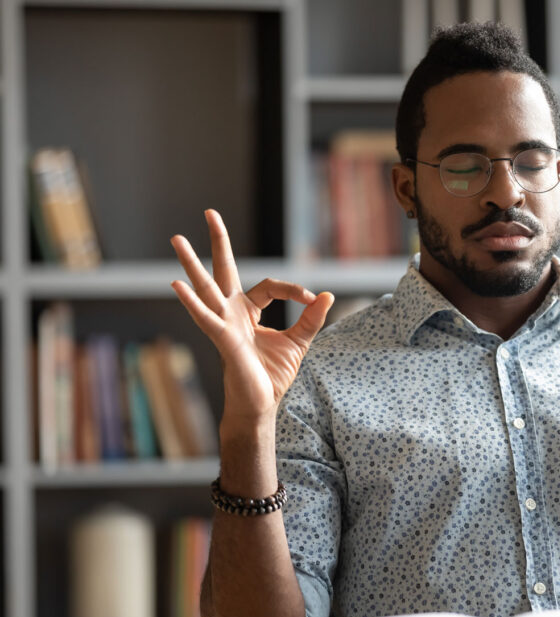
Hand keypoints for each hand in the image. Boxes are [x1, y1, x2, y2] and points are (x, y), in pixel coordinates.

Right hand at [171, 209, 333, 424]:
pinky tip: (176, 284)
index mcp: (248, 312)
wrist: (261, 405)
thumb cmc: (272, 376)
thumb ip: (311, 319)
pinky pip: (204, 318)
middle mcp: (232, 313)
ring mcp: (223, 324)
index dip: (291, 289)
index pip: (267, 286)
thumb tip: (327, 295)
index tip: (311, 298)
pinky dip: (191, 302)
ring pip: (206, 288)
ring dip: (191, 263)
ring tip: (176, 238)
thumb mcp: (299, 343)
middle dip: (218, 242)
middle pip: (223, 271)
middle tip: (209, 212)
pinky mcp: (222, 340)